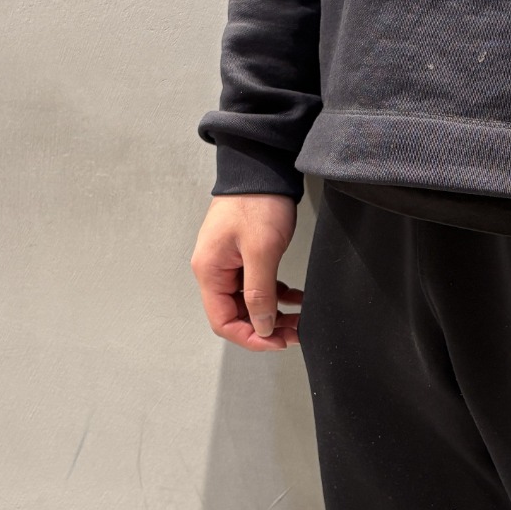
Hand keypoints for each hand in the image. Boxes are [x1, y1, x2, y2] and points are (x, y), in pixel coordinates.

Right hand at [191, 194, 302, 350]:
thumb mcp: (261, 250)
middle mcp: (215, 271)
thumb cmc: (256, 202)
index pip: (223, 322)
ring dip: (274, 314)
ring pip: (250, 302)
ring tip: (299, 319)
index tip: (277, 341)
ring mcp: (229, 263)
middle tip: (295, 331)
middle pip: (237, 315)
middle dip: (266, 327)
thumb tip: (261, 326)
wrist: (261, 168)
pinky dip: (276, 295)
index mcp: (210, 272)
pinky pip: (257, 286)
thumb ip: (259, 292)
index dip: (251, 337)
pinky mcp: (244, 256)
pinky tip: (295, 298)